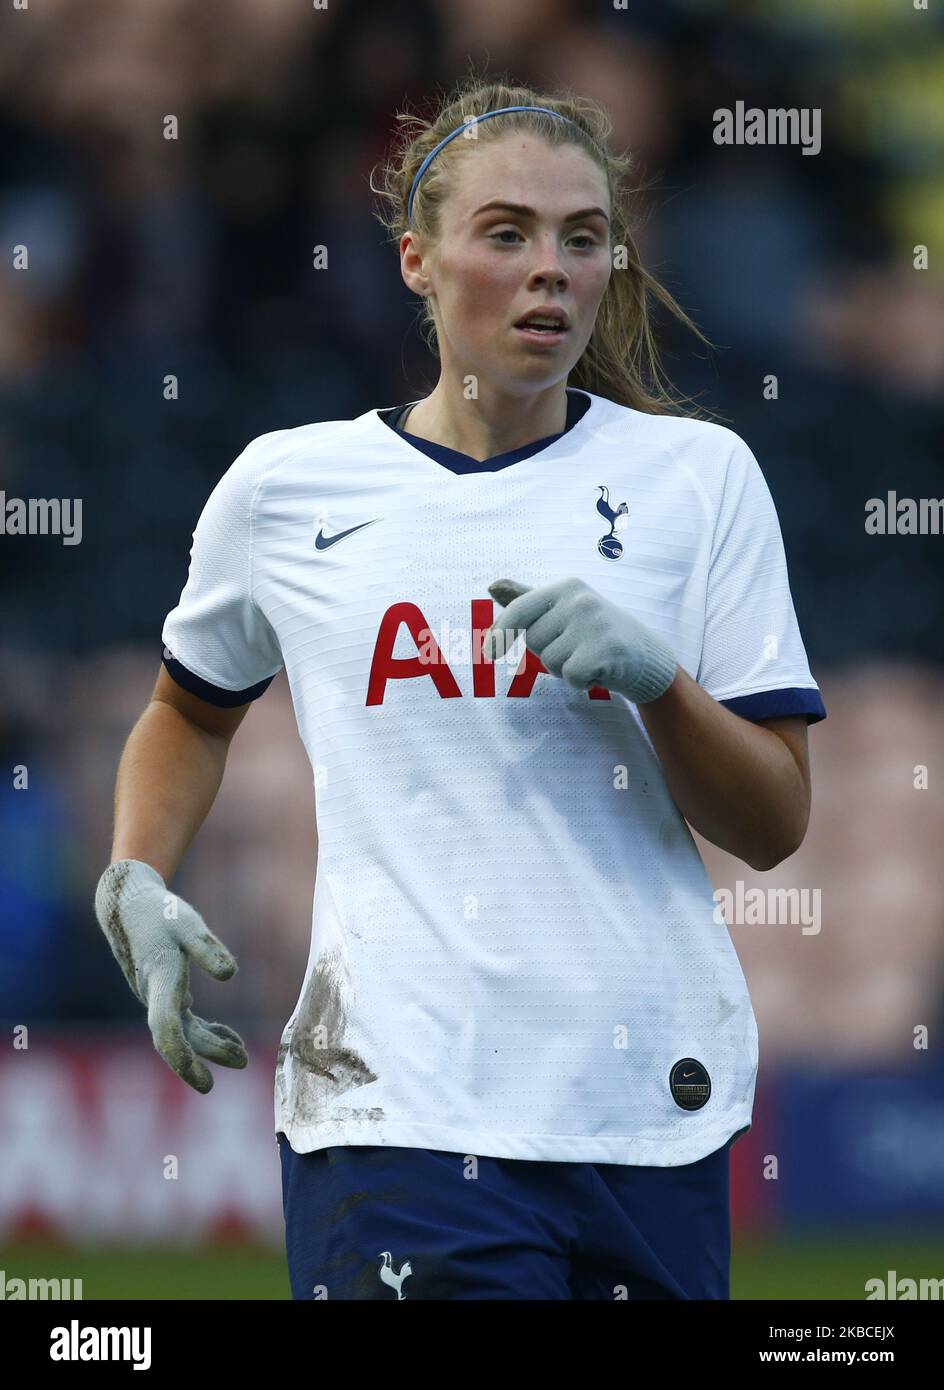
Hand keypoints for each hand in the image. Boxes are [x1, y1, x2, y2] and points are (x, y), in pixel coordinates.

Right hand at [94, 859, 247, 1091]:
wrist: (129, 908)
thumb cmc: (160, 914)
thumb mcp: (187, 924)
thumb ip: (207, 948)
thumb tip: (229, 975)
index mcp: (158, 979)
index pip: (165, 1029)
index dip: (183, 1057)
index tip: (204, 1079)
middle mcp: (154, 995)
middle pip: (178, 1035)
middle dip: (207, 1053)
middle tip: (243, 1062)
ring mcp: (157, 997)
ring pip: (182, 1032)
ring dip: (210, 1045)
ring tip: (241, 1057)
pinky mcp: (164, 993)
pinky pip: (183, 1022)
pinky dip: (206, 1031)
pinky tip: (229, 1037)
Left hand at [484, 576, 677, 703]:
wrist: (645, 655)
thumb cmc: (596, 633)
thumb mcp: (563, 610)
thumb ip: (528, 600)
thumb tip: (492, 586)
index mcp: (567, 587)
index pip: (520, 610)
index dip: (500, 633)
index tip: (488, 654)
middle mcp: (579, 600)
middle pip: (533, 641)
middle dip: (549, 652)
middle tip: (578, 647)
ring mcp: (593, 624)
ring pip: (549, 661)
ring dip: (565, 669)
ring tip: (589, 657)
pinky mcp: (605, 650)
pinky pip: (569, 676)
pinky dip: (580, 682)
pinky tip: (598, 670)